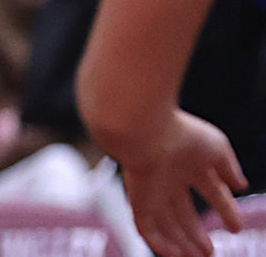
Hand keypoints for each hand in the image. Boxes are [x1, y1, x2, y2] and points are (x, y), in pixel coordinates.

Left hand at [115, 110, 247, 256]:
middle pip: (182, 213)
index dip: (225, 209)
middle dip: (195, 233)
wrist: (144, 133)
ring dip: (181, 243)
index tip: (236, 227)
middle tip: (210, 252)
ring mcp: (151, 191)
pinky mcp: (137, 201)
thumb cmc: (183, 136)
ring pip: (165, 224)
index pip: (210, 190)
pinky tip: (175, 256)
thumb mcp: (217, 150)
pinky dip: (160, 243)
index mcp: (188, 164)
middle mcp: (168, 179)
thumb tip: (241, 186)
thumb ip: (229, 169)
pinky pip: (147, 228)